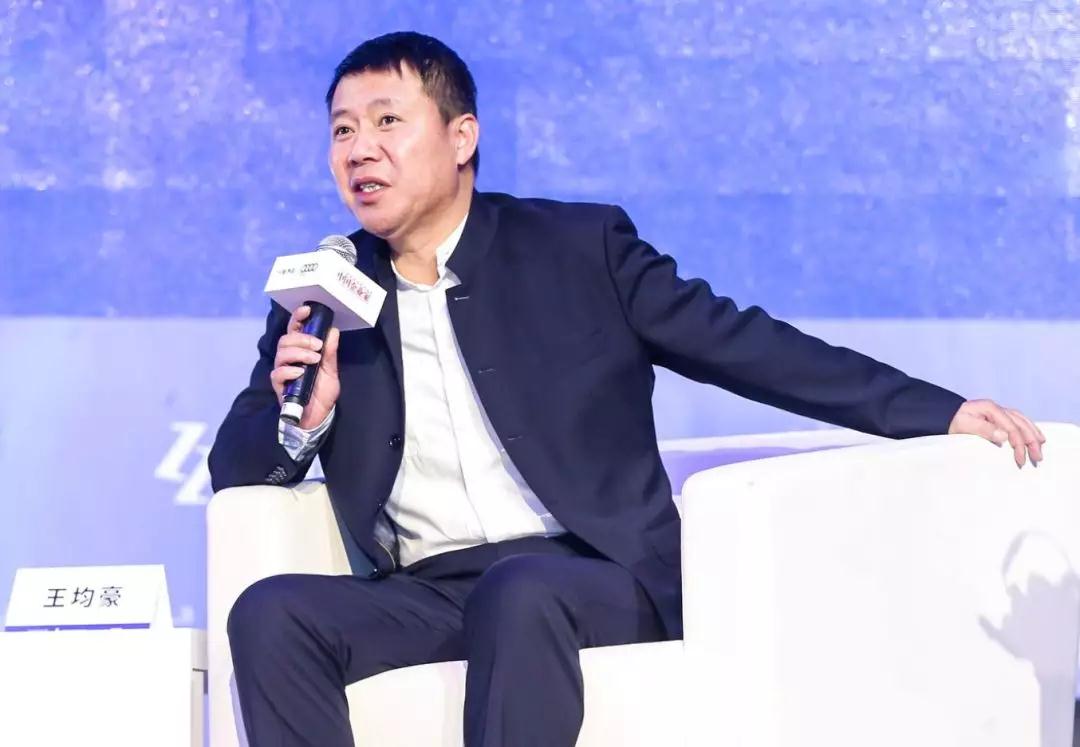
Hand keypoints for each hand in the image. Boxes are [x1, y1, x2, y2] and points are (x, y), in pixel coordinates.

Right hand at [269, 305, 340, 428]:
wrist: (318, 416)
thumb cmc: (322, 391)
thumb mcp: (331, 370)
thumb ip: (331, 353)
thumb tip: (333, 331)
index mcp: (300, 350)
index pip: (294, 329)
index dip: (298, 317)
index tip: (307, 310)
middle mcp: (288, 358)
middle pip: (285, 339)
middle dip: (302, 338)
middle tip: (318, 345)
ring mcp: (282, 371)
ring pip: (281, 353)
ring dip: (299, 352)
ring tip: (314, 359)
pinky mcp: (279, 386)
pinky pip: (278, 373)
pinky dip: (289, 370)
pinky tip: (301, 373)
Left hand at [948, 399, 1044, 467]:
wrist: (940, 416)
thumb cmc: (950, 422)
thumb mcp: (963, 425)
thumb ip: (983, 430)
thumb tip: (1005, 436)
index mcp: (990, 408)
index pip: (1011, 427)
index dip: (1019, 444)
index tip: (1020, 460)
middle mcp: (996, 408)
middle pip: (1020, 423)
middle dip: (1031, 440)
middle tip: (1037, 457)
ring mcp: (997, 411)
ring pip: (1021, 420)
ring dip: (1033, 433)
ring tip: (1041, 446)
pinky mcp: (995, 416)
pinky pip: (1016, 420)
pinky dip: (1026, 428)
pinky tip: (1032, 434)